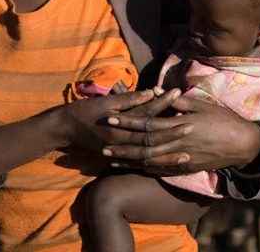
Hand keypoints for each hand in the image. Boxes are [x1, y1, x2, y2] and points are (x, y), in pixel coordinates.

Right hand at [61, 88, 189, 154]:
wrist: (67, 128)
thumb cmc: (86, 110)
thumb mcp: (105, 101)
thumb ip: (128, 99)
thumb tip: (150, 92)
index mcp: (119, 126)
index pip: (147, 115)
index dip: (163, 104)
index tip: (178, 94)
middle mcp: (122, 142)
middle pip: (152, 139)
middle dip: (172, 134)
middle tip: (192, 126)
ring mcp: (121, 152)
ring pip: (148, 157)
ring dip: (167, 156)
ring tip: (186, 155)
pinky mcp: (120, 158)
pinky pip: (141, 164)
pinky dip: (155, 165)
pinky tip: (168, 166)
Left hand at [102, 95, 259, 172]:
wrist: (243, 143)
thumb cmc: (221, 118)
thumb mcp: (200, 104)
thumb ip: (176, 100)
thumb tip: (154, 89)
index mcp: (179, 125)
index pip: (147, 122)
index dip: (128, 119)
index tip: (111, 116)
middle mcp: (177, 144)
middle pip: (144, 145)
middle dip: (123, 144)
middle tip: (103, 143)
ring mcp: (182, 159)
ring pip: (150, 161)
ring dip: (130, 160)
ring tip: (111, 158)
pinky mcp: (186, 167)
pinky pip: (162, 170)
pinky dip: (146, 169)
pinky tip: (133, 167)